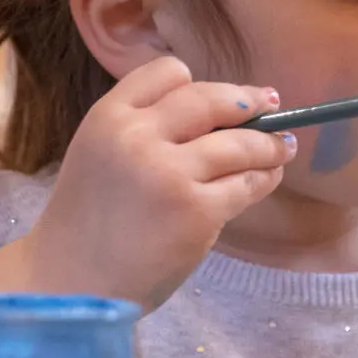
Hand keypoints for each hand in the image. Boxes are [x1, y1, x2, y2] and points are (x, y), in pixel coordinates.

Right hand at [25, 56, 295, 310]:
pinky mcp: (197, 210)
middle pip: (211, 99)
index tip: (221, 97)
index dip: (199, 83)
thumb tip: (221, 111)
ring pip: (239, 143)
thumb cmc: (89, 224)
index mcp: (108, 117)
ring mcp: (169, 173)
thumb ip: (144, 129)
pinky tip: (269, 177)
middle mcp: (138, 136)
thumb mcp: (100, 154)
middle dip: (248, 101)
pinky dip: (264, 179)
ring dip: (270, 144)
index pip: (166, 72)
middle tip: (271, 104)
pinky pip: (246, 184)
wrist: (73, 285)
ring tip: (284, 147)